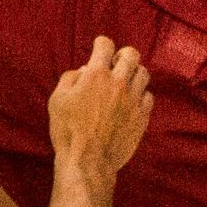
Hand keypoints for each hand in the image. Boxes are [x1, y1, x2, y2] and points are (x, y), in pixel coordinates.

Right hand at [48, 36, 152, 176]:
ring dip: (134, 74)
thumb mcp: (57, 100)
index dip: (101, 44)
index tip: (99, 47)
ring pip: (143, 74)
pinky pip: (149, 97)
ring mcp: (133, 100)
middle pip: (132, 54)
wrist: (88, 162)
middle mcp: (118, 83)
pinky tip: (132, 101)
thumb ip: (70, 78)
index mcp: (96, 75)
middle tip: (115, 64)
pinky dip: (141, 95)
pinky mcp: (141, 117)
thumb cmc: (68, 131)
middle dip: (123, 55)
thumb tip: (84, 70)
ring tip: (125, 82)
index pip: (105, 45)